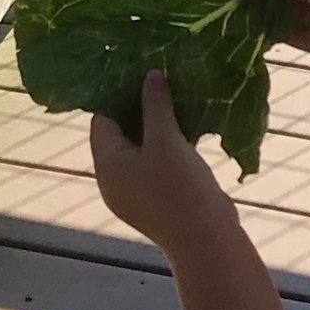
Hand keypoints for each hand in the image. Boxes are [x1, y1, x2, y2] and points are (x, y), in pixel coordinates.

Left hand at [91, 74, 239, 252]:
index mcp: (108, 166)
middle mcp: (116, 179)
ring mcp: (138, 190)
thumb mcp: (166, 140)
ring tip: (174, 95)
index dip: (118, 94)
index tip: (138, 70)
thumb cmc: (179, 187)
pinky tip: (187, 123)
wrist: (207, 239)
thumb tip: (150, 76)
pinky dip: (168, 144)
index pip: (102, 121)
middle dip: (140, 107)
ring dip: (157, 124)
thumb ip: (155, 106)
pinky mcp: (159, 196)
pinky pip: (157, 161)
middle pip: (121, 133)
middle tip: (158, 78)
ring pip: (142, 147)